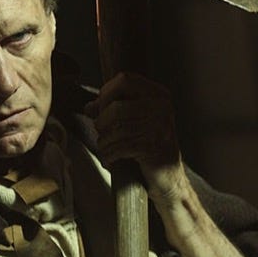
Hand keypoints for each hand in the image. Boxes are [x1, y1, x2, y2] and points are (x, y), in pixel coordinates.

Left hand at [86, 72, 186, 203]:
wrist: (168, 177)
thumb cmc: (147, 147)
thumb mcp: (134, 123)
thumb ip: (113, 110)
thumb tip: (89, 107)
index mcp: (158, 95)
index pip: (124, 79)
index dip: (106, 93)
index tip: (100, 108)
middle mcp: (162, 107)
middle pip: (116, 106)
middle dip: (101, 121)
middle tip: (101, 133)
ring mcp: (160, 127)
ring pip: (116, 128)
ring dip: (104, 141)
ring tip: (106, 148)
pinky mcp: (153, 147)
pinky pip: (119, 147)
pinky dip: (109, 155)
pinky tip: (110, 160)